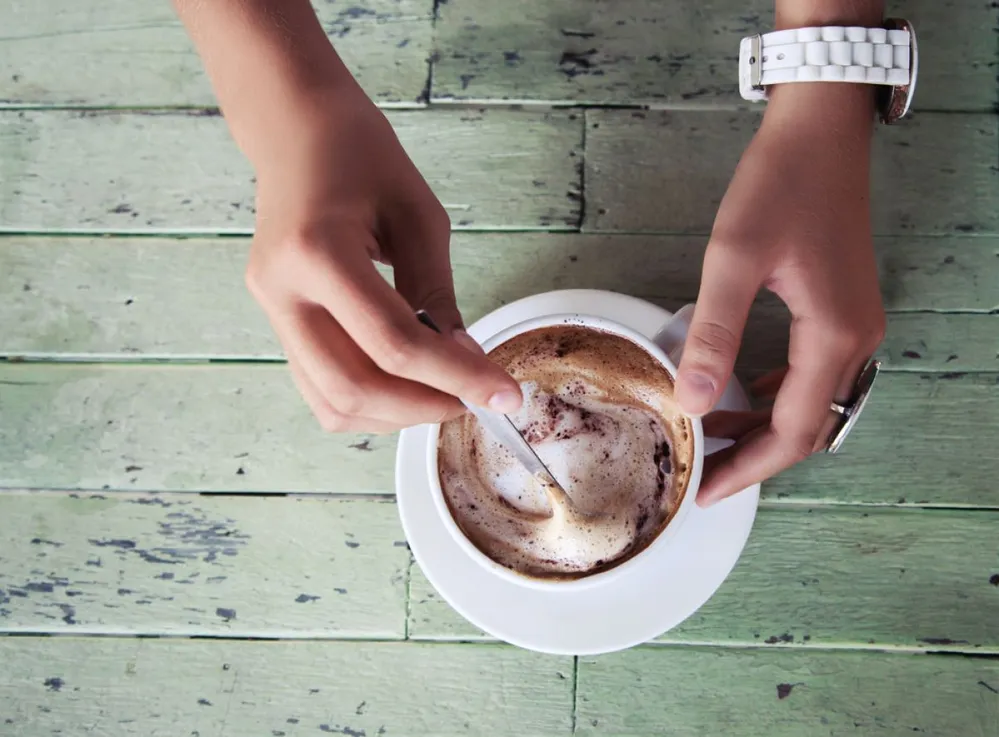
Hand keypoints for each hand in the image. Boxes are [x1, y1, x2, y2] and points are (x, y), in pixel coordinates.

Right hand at [244, 81, 521, 431]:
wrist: (294, 129)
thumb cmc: (360, 156)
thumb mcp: (419, 217)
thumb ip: (438, 295)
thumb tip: (465, 362)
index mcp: (317, 253)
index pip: (395, 344)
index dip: (456, 377)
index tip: (503, 394)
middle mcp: (282, 291)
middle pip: (353, 388)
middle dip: (423, 407)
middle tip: (473, 398)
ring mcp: (270, 310)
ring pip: (331, 402)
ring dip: (394, 414)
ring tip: (441, 392)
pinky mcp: (274, 321)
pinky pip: (319, 387)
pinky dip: (368, 400)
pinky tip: (406, 383)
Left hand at [675, 84, 885, 504]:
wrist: (820, 131)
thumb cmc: (781, 184)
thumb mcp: (735, 258)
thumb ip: (714, 333)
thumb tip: (692, 401)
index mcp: (835, 336)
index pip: (793, 431)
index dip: (748, 468)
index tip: (706, 492)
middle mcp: (856, 339)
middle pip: (808, 426)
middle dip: (755, 456)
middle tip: (703, 472)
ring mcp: (855, 324)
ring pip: (811, 402)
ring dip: (765, 426)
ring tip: (712, 436)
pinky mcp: (842, 308)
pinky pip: (812, 372)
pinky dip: (776, 393)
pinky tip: (742, 391)